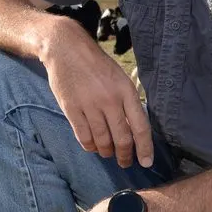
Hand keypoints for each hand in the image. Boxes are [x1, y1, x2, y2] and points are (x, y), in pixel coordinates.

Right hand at [40, 18, 152, 167]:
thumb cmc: (96, 64)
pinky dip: (90, 146)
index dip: (145, 148)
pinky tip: (93, 147)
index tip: (146, 162)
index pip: (140, 126)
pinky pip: (83, 136)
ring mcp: (89, 105)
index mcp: (126, 91)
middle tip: (125, 163)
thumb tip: (135, 130)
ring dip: (107, 152)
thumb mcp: (119, 77)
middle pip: (122, 138)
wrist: (66, 48)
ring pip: (102, 140)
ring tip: (108, 153)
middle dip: (125, 156)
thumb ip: (127, 102)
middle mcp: (109, 99)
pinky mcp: (71, 108)